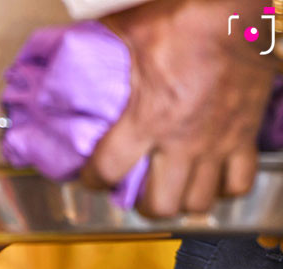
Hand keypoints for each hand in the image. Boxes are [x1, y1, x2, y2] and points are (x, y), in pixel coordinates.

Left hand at [81, 0, 276, 216]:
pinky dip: (223, 188)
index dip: (91, 181)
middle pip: (159, 205)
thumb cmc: (181, 16)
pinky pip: (239, 183)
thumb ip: (97, 56)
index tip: (89, 176)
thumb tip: (67, 60)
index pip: (107, 172)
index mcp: (147, 118)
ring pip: (199, 202)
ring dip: (181, 201)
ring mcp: (218, 141)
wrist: (235, 7)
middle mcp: (183, 139)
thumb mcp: (127, 34)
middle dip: (141, 205)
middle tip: (135, 191)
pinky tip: (208, 179)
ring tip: (169, 189)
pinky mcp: (245, 134)